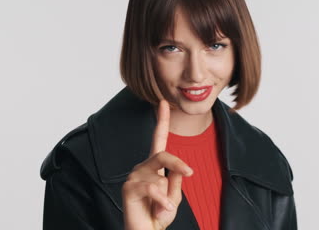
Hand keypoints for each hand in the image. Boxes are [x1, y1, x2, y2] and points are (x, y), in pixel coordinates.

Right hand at [122, 100, 193, 229]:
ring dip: (167, 196)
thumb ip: (176, 180)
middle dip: (177, 164)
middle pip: (162, 154)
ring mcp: (133, 176)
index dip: (161, 120)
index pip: (159, 139)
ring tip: (161, 208)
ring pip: (159, 176)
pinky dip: (161, 201)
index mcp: (154, 166)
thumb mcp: (174, 197)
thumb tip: (178, 167)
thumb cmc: (159, 215)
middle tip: (189, 173)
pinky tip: (162, 211)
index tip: (163, 102)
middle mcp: (142, 167)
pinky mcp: (129, 187)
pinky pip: (152, 188)